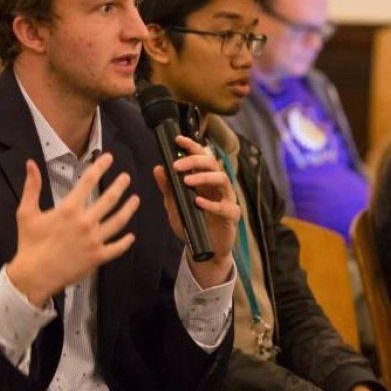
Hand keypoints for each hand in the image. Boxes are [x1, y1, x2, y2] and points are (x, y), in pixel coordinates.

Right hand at [6, 154, 138, 306]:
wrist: (34, 275)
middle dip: (120, 186)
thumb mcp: (26, 212)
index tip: (109, 158)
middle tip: (126, 178)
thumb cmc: (29, 244)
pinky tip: (131, 236)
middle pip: (109, 199)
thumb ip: (32, 187)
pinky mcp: (97, 257)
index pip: (89, 181)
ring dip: (129, 209)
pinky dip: (126, 242)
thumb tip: (31, 164)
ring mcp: (94, 240)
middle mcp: (85, 222)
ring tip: (136, 200)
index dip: (100, 167)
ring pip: (118, 221)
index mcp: (69, 209)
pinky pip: (117, 248)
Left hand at [152, 135, 239, 286]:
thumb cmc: (192, 225)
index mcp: (205, 180)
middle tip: (177, 166)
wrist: (205, 250)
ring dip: (203, 177)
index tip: (178, 140)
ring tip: (186, 181)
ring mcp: (227, 199)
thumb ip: (168, 189)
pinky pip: (225, 206)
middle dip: (194, 160)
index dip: (191, 146)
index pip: (201, 157)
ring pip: (222, 179)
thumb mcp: (174, 206)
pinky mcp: (232, 215)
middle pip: (212, 163)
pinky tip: (198, 202)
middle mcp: (217, 186)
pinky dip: (211, 204)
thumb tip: (158, 168)